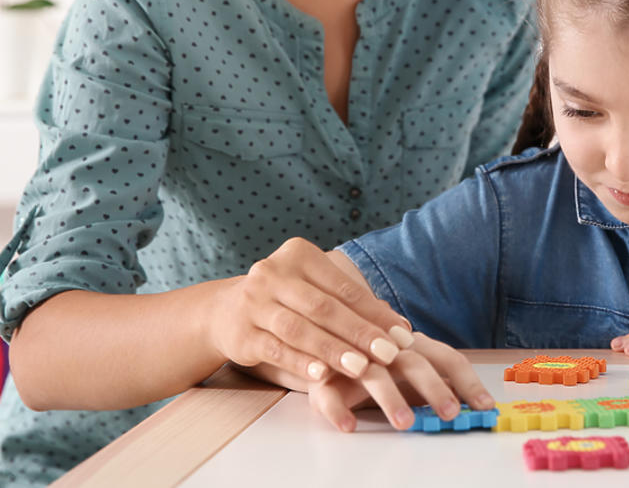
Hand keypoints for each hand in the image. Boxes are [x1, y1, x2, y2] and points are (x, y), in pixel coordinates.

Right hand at [208, 237, 413, 382]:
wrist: (226, 311)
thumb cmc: (286, 301)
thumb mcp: (314, 291)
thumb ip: (352, 306)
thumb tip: (401, 329)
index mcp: (298, 254)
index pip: (343, 287)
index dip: (374, 312)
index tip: (402, 335)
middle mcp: (272, 273)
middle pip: (323, 307)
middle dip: (359, 333)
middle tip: (389, 354)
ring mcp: (253, 303)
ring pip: (299, 329)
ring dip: (333, 350)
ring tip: (361, 368)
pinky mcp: (241, 333)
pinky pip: (276, 349)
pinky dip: (300, 362)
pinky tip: (321, 375)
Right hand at [307, 333, 495, 431]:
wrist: (323, 343)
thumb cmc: (378, 362)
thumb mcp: (411, 372)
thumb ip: (439, 385)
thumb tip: (479, 407)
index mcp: (414, 344)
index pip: (447, 358)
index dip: (467, 382)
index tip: (485, 406)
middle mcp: (387, 346)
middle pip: (414, 362)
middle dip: (434, 388)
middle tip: (450, 413)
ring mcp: (354, 358)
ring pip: (374, 375)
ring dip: (390, 398)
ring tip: (404, 424)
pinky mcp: (323, 377)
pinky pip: (329, 394)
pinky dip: (338, 410)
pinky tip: (349, 426)